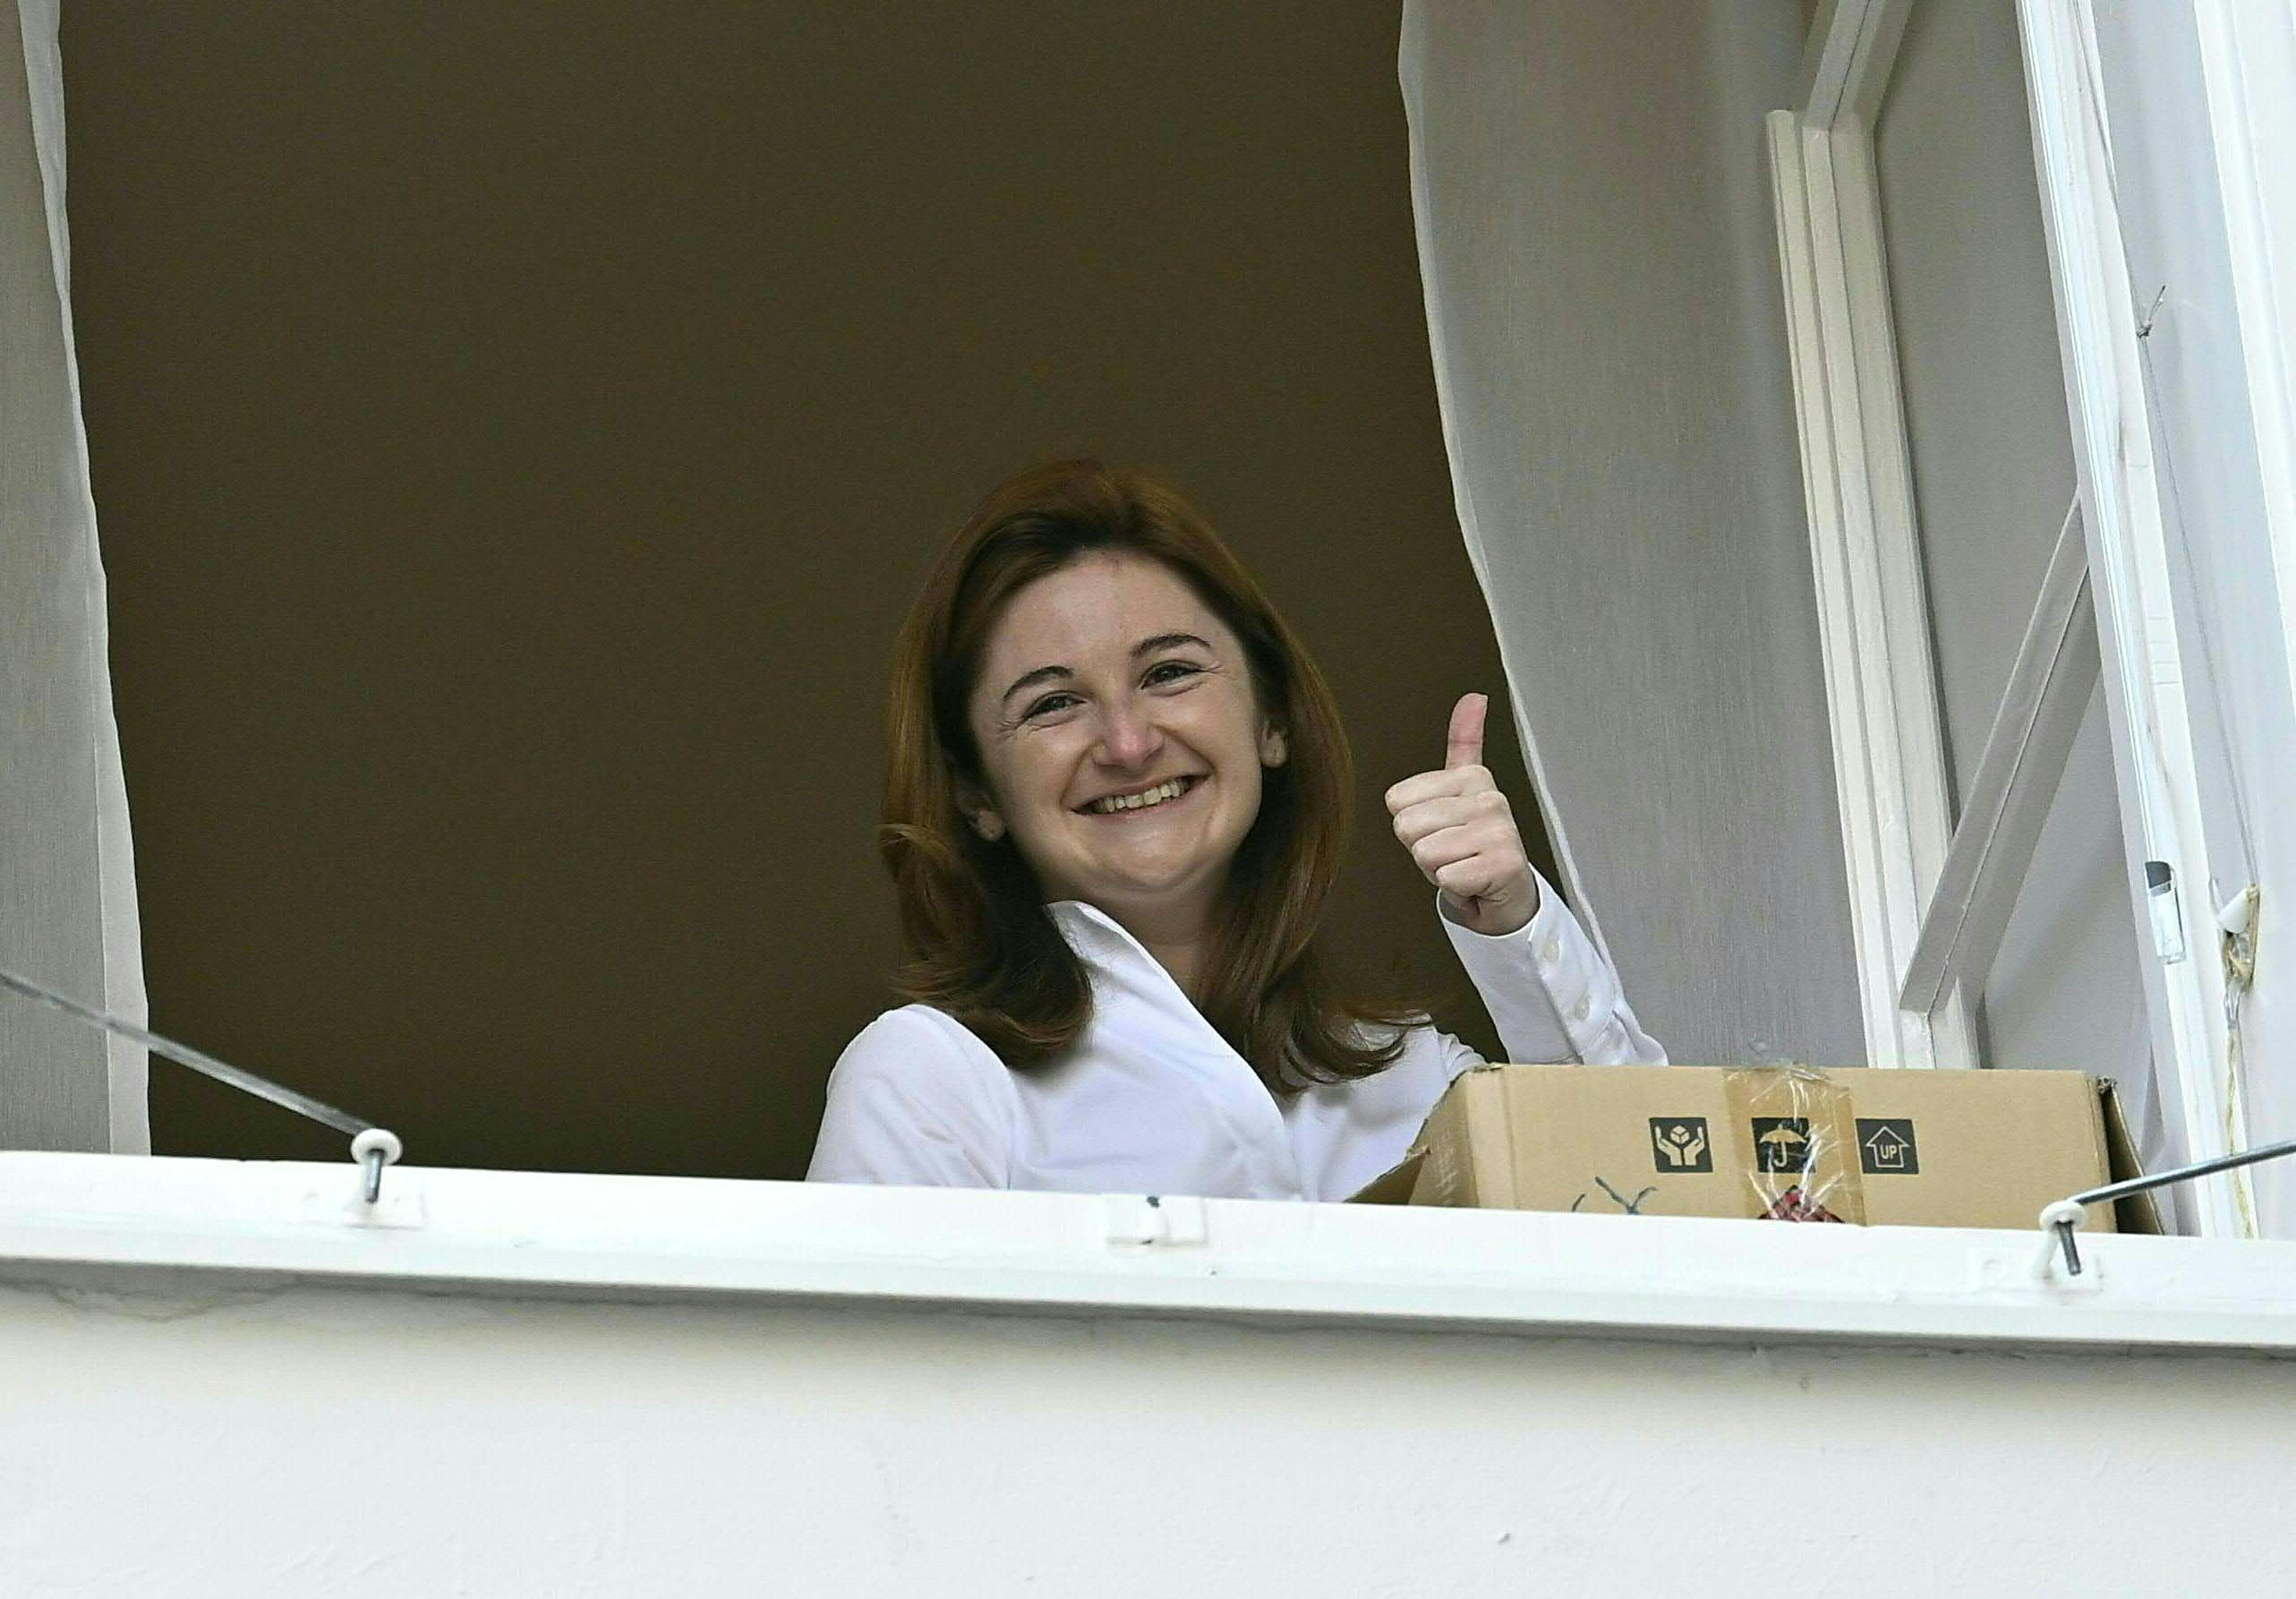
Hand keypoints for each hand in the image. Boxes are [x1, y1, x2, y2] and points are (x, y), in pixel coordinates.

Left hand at [1384, 692, 1540, 936]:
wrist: (1508, 892)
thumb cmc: (1475, 845)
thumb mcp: (1460, 790)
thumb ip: (1464, 741)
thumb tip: (1474, 697)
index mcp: (1472, 777)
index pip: (1396, 801)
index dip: (1412, 823)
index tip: (1443, 829)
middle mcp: (1489, 799)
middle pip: (1407, 826)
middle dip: (1423, 848)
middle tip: (1452, 852)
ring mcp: (1500, 832)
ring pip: (1424, 853)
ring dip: (1438, 869)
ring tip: (1462, 864)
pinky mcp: (1504, 865)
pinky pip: (1445, 879)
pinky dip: (1455, 889)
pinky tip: (1473, 882)